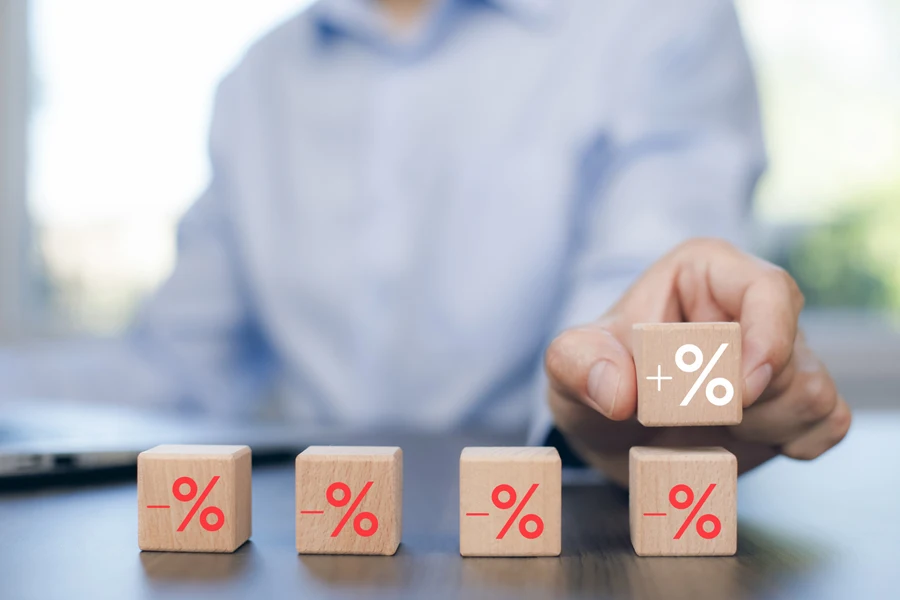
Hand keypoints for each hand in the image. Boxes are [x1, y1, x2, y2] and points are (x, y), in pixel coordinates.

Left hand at [545, 238, 850, 485]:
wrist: (608, 428)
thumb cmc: (594, 374)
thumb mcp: (567, 364)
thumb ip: (580, 365)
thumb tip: (618, 392)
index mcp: (706, 272)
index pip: (768, 290)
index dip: (765, 339)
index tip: (736, 393)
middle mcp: (752, 307)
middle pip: (791, 353)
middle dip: (739, 401)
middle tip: (679, 413)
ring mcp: (779, 356)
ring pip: (813, 393)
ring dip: (757, 427)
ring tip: (700, 424)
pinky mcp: (793, 403)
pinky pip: (828, 424)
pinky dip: (790, 443)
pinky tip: (736, 443)